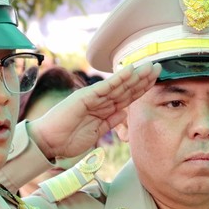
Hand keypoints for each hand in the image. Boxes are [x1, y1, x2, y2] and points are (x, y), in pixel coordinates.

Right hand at [30, 63, 160, 162]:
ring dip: (135, 75)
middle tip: (159, 66)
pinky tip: (130, 70)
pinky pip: (105, 87)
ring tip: (149, 66)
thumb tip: (125, 113)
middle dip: (143, 78)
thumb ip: (111, 122)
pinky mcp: (85, 97)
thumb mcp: (97, 132)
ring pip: (119, 85)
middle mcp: (100, 100)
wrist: (48, 142)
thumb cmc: (68, 139)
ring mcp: (93, 97)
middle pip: (126, 87)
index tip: (156, 80)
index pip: (127, 96)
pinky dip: (118, 79)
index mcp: (104, 108)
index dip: (142, 88)